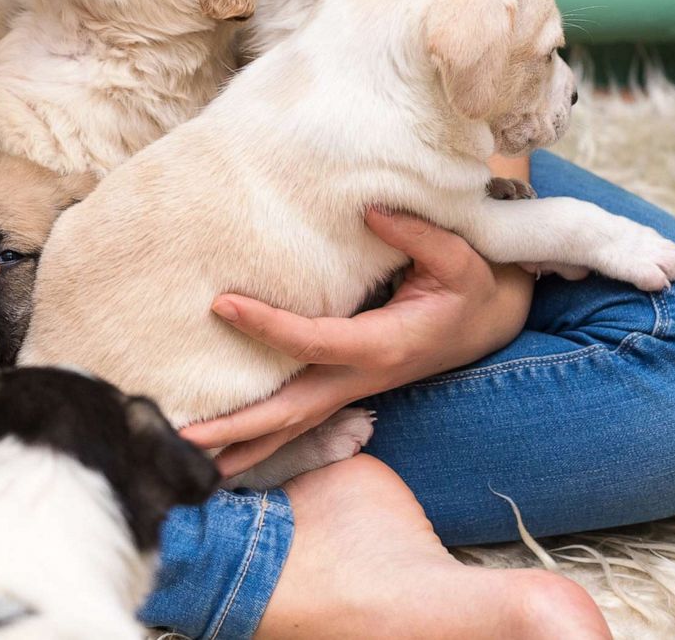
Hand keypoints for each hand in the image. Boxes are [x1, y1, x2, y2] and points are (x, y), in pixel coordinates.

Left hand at [181, 208, 532, 475]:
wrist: (488, 323)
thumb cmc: (469, 288)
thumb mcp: (458, 258)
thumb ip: (416, 235)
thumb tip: (370, 212)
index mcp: (384, 346)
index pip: (314, 341)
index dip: (268, 326)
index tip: (223, 304)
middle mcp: (362, 378)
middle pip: (292, 411)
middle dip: (240, 426)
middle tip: (185, 438)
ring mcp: (352, 390)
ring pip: (292, 427)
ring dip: (243, 447)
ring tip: (192, 463)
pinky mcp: (344, 389)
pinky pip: (298, 421)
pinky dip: (261, 440)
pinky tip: (225, 453)